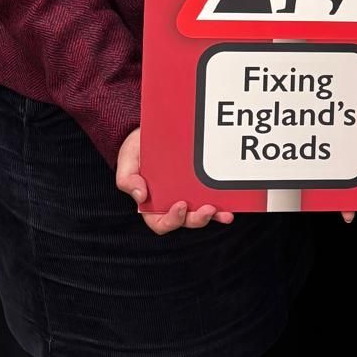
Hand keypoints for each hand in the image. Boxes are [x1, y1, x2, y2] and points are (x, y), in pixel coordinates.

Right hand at [115, 128, 234, 233]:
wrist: (150, 132)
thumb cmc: (136, 151)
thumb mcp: (127, 164)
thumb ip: (128, 180)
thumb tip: (140, 197)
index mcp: (152, 205)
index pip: (161, 223)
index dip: (172, 220)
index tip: (181, 205)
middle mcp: (171, 204)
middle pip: (185, 221)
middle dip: (197, 219)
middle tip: (208, 209)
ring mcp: (187, 196)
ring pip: (200, 214)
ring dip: (213, 216)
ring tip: (223, 213)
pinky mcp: (199, 186)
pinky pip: (211, 199)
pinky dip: (221, 206)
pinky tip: (230, 205)